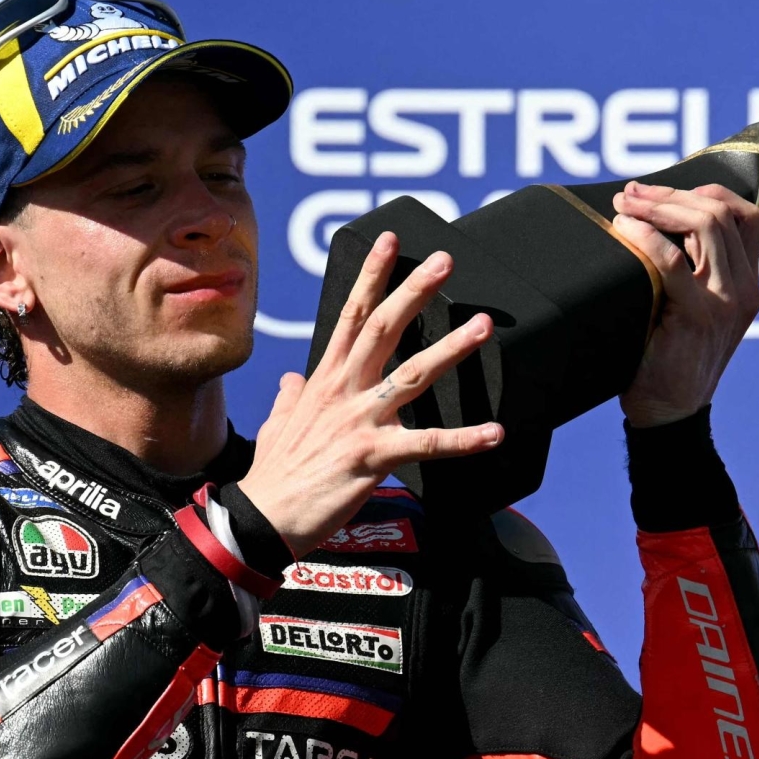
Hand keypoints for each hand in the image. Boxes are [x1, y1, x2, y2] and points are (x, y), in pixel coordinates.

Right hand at [236, 233, 502, 554]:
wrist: (263, 518)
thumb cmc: (274, 474)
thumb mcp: (278, 424)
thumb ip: (290, 397)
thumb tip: (291, 379)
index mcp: (323, 379)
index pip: (350, 314)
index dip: (371, 275)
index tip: (389, 240)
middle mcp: (342, 390)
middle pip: (383, 328)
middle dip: (414, 291)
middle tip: (444, 260)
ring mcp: (359, 421)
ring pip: (412, 374)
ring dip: (450, 348)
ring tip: (483, 325)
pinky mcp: (373, 457)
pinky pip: (427, 445)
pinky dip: (464, 439)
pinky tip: (495, 432)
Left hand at [611, 182, 758, 426]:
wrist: (668, 413)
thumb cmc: (668, 357)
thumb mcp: (691, 307)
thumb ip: (690, 269)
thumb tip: (655, 216)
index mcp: (747, 283)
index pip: (746, 215)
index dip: (705, 192)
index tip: (661, 192)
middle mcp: (745, 289)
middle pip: (722, 212)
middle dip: (671, 193)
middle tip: (630, 193)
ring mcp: (727, 302)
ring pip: (706, 225)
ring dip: (658, 206)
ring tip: (624, 205)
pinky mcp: (700, 316)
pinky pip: (672, 260)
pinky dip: (645, 237)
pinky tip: (624, 230)